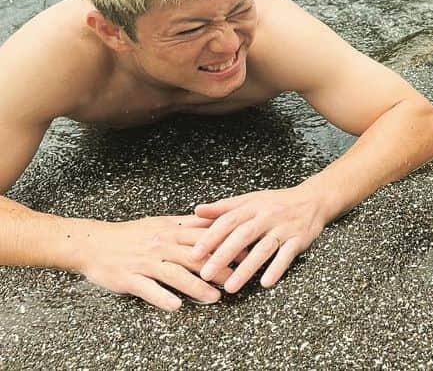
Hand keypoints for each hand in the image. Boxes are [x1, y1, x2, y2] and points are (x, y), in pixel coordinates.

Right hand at [78, 215, 227, 310]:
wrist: (94, 243)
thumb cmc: (131, 234)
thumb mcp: (161, 222)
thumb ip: (187, 224)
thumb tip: (214, 220)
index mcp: (170, 230)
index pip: (204, 236)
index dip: (226, 244)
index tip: (246, 252)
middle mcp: (161, 245)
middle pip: (194, 256)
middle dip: (218, 268)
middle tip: (237, 278)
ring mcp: (145, 262)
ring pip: (175, 274)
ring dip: (196, 287)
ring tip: (213, 298)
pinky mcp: (129, 278)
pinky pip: (148, 289)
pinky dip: (162, 297)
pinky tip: (176, 306)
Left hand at [192, 187, 324, 292]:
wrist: (314, 199)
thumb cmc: (277, 202)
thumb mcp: (251, 200)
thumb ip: (224, 207)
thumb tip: (197, 211)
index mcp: (253, 206)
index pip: (228, 220)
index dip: (211, 237)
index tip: (194, 254)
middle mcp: (268, 216)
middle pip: (244, 235)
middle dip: (224, 255)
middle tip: (206, 274)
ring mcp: (285, 227)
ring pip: (264, 248)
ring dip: (247, 268)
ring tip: (230, 287)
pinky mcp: (299, 239)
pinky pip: (287, 255)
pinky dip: (277, 268)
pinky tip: (265, 282)